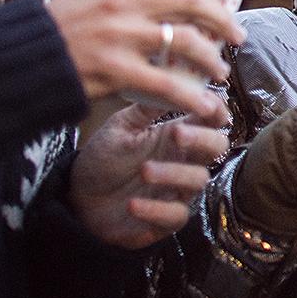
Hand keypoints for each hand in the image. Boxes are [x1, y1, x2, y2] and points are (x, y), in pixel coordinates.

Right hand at [47, 0, 246, 121]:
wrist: (20, 58)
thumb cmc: (60, 25)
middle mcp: (123, 0)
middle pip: (192, 1)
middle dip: (224, 19)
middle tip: (238, 36)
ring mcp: (119, 34)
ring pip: (186, 40)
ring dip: (212, 58)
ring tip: (221, 71)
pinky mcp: (113, 68)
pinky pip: (165, 84)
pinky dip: (191, 96)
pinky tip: (204, 105)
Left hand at [68, 103, 229, 248]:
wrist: (78, 197)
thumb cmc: (104, 158)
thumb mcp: (121, 126)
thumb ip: (146, 107)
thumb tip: (168, 77)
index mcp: (177, 133)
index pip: (211, 118)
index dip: (216, 109)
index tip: (205, 102)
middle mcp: (184, 160)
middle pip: (217, 147)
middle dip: (202, 139)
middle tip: (176, 134)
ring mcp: (177, 190)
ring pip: (199, 180)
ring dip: (173, 174)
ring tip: (144, 171)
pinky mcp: (165, 220)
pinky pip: (176, 215)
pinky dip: (156, 210)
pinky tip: (133, 204)